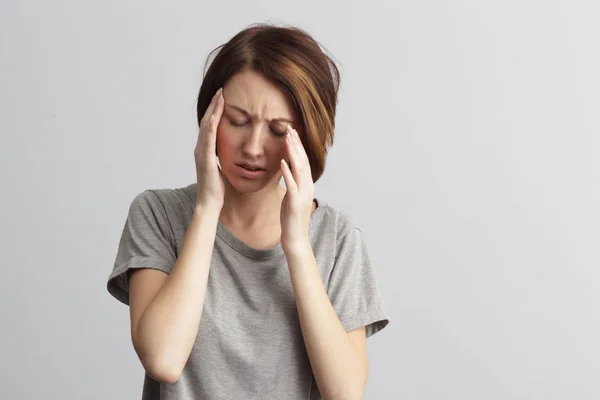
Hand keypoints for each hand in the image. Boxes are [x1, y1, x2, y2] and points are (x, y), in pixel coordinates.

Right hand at [194, 88, 224, 208]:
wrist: (209, 203)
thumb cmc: (216, 189)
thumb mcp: (220, 167)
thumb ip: (220, 157)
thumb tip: (228, 150)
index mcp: (205, 150)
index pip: (210, 125)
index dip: (215, 110)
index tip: (223, 97)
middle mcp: (200, 149)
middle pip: (206, 121)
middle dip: (214, 105)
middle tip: (221, 90)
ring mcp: (201, 154)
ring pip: (206, 127)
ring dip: (213, 111)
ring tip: (220, 96)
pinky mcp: (206, 160)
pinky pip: (208, 140)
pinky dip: (210, 127)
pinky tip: (215, 116)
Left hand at [280, 125, 314, 253]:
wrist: (295, 237)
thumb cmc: (291, 219)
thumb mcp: (292, 197)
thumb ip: (292, 183)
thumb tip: (288, 170)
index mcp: (307, 185)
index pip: (303, 161)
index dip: (298, 146)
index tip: (292, 133)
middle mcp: (308, 186)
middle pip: (303, 160)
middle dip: (296, 144)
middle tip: (290, 129)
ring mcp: (302, 193)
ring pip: (299, 168)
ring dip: (292, 152)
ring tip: (286, 139)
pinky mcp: (295, 201)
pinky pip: (291, 183)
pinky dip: (287, 171)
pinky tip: (281, 161)